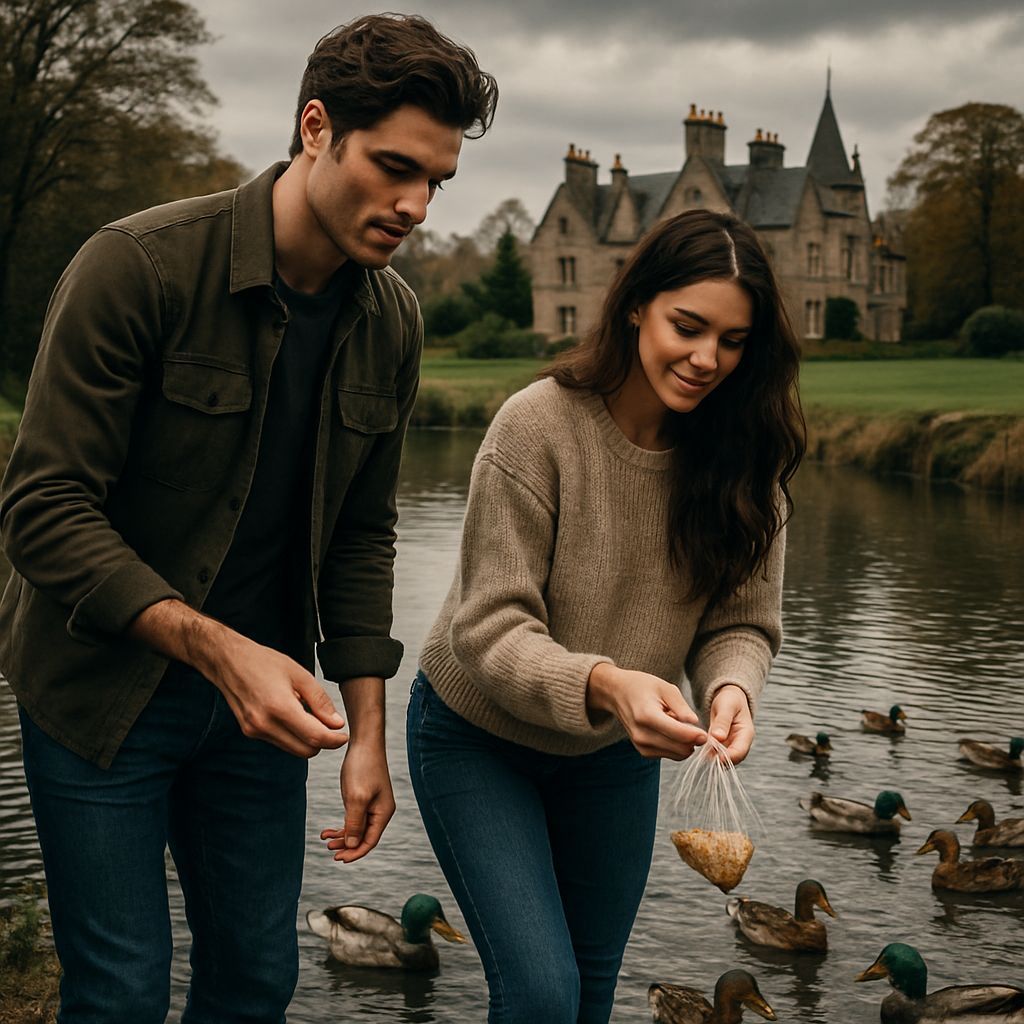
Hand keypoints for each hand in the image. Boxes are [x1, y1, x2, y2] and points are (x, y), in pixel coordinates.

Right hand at [129, 599, 347, 757]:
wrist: (227, 661)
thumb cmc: (264, 662)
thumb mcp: (299, 674)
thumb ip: (320, 701)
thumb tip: (337, 724)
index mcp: (279, 707)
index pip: (314, 737)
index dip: (334, 740)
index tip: (344, 735)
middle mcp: (264, 724)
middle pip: (305, 750)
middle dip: (322, 742)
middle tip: (331, 726)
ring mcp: (255, 731)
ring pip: (293, 749)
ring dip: (307, 739)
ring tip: (311, 715)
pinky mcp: (250, 732)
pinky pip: (280, 742)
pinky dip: (293, 735)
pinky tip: (294, 716)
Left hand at [320, 739, 395, 862]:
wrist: (364, 742)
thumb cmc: (363, 767)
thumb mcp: (356, 797)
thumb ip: (354, 823)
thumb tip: (351, 845)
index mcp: (383, 812)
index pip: (370, 841)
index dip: (355, 853)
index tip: (338, 858)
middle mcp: (380, 811)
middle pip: (364, 837)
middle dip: (347, 846)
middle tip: (329, 851)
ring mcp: (371, 804)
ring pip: (356, 829)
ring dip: (342, 837)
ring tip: (325, 839)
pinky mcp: (362, 798)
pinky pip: (353, 819)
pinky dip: (341, 826)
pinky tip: (327, 830)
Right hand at [587, 663, 706, 759]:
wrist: (617, 693)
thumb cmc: (642, 686)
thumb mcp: (665, 687)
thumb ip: (681, 707)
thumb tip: (695, 724)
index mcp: (647, 716)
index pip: (678, 733)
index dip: (696, 736)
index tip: (706, 733)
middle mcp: (642, 735)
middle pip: (680, 748)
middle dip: (692, 741)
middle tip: (693, 726)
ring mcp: (641, 745)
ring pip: (677, 755)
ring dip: (684, 743)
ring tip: (676, 723)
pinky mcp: (643, 751)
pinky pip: (670, 755)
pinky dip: (676, 745)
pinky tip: (669, 730)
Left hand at [708, 684, 754, 764]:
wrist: (729, 698)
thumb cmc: (730, 700)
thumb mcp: (726, 706)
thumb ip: (723, 721)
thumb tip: (718, 737)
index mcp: (746, 734)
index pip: (740, 751)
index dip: (729, 757)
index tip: (717, 757)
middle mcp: (740, 743)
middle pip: (732, 759)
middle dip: (719, 759)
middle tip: (704, 756)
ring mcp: (731, 746)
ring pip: (723, 759)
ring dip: (712, 758)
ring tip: (700, 752)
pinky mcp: (722, 746)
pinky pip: (715, 754)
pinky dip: (708, 753)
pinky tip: (699, 748)